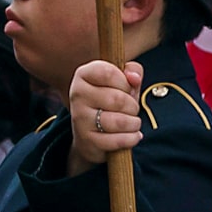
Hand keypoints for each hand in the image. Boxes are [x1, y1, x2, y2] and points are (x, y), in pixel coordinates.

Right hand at [66, 60, 144, 175]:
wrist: (90, 135)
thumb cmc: (109, 103)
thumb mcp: (121, 82)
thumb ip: (132, 71)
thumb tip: (134, 78)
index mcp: (83, 74)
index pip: (108, 73)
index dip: (124, 82)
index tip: (125, 88)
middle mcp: (77, 94)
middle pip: (118, 99)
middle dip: (133, 106)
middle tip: (130, 110)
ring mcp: (80, 118)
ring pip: (120, 121)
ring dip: (134, 124)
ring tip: (132, 123)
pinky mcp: (87, 140)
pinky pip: (118, 140)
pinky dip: (132, 138)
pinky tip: (132, 136)